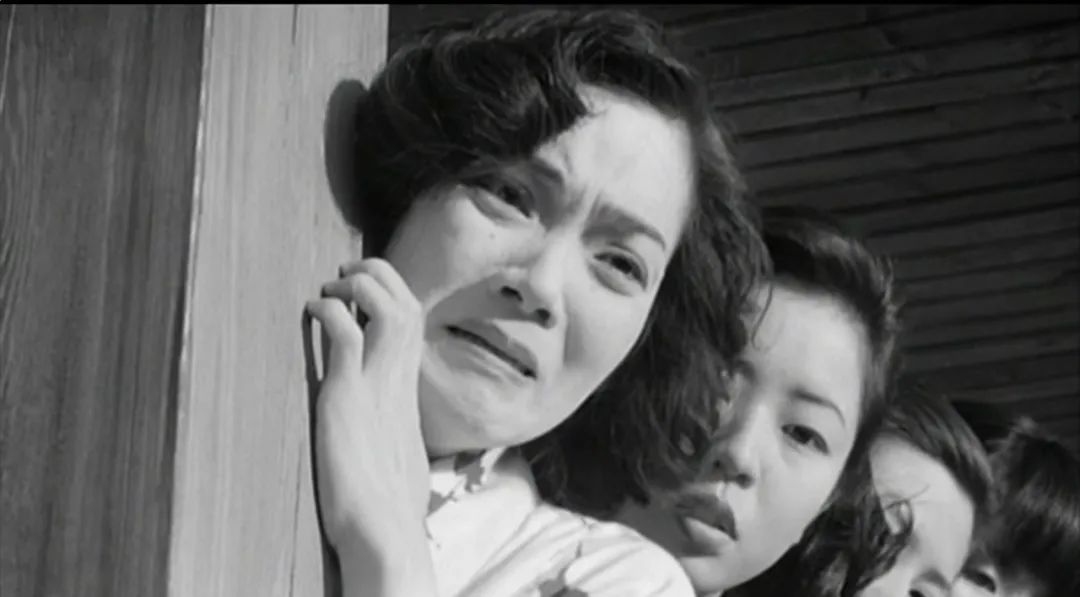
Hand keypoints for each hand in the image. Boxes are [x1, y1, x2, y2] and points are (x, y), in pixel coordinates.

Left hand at [304, 258, 433, 593]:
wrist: (385, 532)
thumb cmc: (386, 503)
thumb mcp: (394, 450)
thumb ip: (388, 423)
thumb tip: (380, 420)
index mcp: (408, 390)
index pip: (412, 322)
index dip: (390, 293)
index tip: (360, 289)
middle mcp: (400, 381)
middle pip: (408, 304)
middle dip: (378, 274)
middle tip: (345, 274)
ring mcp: (377, 387)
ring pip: (390, 309)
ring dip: (360, 285)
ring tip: (333, 286)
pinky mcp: (347, 399)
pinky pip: (347, 336)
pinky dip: (331, 312)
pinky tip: (313, 311)